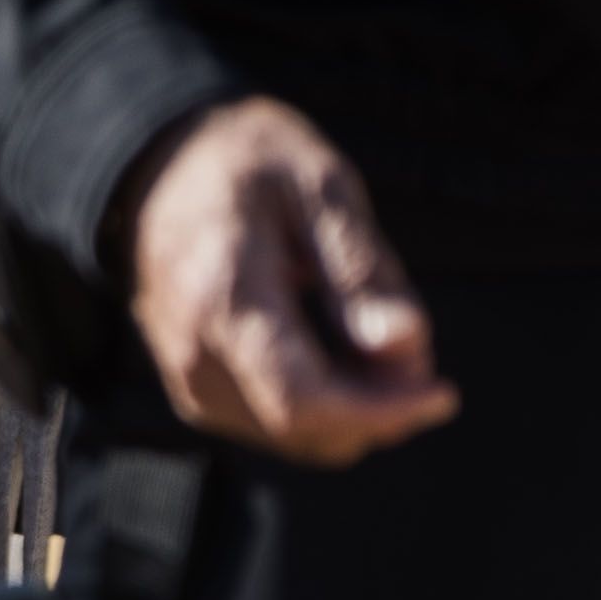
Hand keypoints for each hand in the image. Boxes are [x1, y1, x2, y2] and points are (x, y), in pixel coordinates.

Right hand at [119, 98, 459, 464]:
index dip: (382, 411)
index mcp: (225, 301)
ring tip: (378, 338)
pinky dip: (324, 405)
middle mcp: (196, 358)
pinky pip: (273, 426)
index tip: (443, 394)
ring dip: (354, 409)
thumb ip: (361, 271)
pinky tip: (341, 350)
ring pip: (295, 438)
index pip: (306, 400)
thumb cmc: (245, 161)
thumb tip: (406, 348)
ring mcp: (189, 381)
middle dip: (378, 410)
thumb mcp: (318, 187)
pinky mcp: (194, 390)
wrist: (157, 166)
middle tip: (418, 351)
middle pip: (307, 431)